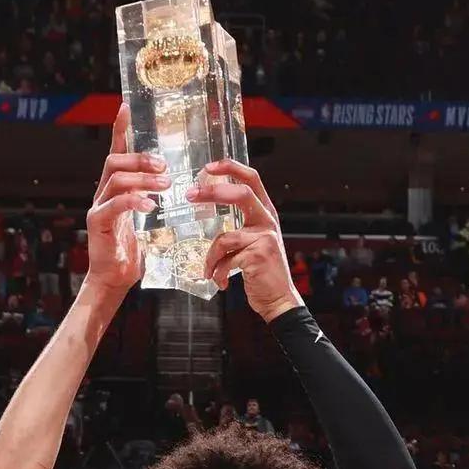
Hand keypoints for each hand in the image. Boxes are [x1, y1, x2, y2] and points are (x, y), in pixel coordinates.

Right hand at [84, 103, 167, 295]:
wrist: (113, 280)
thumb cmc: (132, 253)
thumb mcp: (148, 223)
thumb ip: (154, 203)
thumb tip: (177, 189)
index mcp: (115, 189)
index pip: (116, 152)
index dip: (121, 129)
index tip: (127, 107)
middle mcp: (103, 193)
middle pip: (115, 161)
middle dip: (140, 159)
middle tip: (164, 167)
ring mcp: (98, 207)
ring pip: (117, 179)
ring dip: (143, 179)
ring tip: (164, 185)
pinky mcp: (97, 223)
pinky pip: (114, 205)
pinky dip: (133, 201)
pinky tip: (149, 205)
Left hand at [187, 161, 301, 321]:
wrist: (278, 300)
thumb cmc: (262, 272)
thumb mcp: (255, 241)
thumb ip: (241, 224)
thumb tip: (211, 208)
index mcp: (266, 213)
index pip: (251, 179)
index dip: (230, 168)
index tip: (208, 168)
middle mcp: (268, 221)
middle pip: (240, 194)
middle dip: (212, 192)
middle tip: (190, 195)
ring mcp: (264, 238)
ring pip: (225, 237)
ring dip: (210, 257)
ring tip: (208, 271)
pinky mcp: (257, 256)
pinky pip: (226, 260)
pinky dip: (218, 272)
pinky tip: (220, 282)